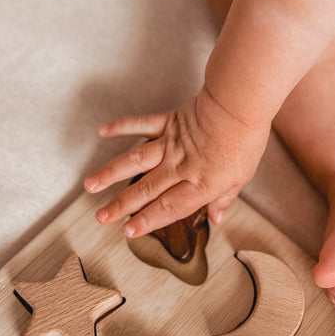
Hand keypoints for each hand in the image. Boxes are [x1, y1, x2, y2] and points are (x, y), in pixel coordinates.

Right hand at [83, 85, 270, 236]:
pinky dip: (121, 127)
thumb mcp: (241, 177)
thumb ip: (224, 199)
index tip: (128, 231)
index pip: (169, 208)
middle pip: (146, 189)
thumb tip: (217, 218)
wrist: (240, 104)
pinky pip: (141, 125)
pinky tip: (103, 132)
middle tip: (101, 217)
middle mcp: (180, 166)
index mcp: (200, 183)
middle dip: (121, 206)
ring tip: (91, 185)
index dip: (147, 221)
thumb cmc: (244, 141)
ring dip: (110, 174)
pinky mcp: (168, 123)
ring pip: (135, 161)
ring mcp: (171, 144)